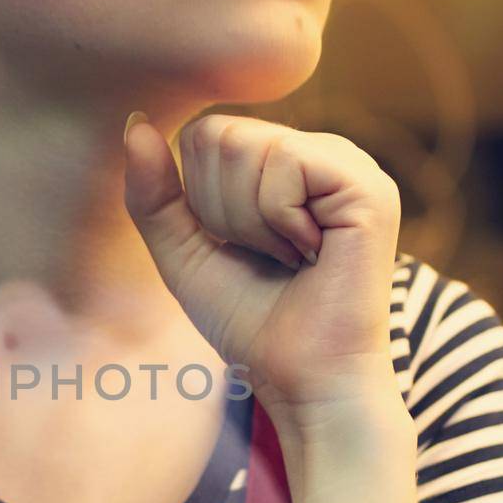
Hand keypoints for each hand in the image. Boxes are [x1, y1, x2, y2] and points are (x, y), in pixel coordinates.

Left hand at [123, 111, 402, 416]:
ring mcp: (349, 164)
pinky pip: (286, 163)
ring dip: (250, 221)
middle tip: (269, 257)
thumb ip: (154, 194)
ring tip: (292, 257)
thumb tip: (134, 122)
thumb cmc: (253, 322)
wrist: (303, 381)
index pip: (203, 133)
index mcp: (283, 161)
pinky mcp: (368, 185)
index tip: (242, 248)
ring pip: (247, 145)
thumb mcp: (184, 253)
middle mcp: (319, 152)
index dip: (200, 200)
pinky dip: (279, 220)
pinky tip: (313, 253)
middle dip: (222, 210)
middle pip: (219, 134)